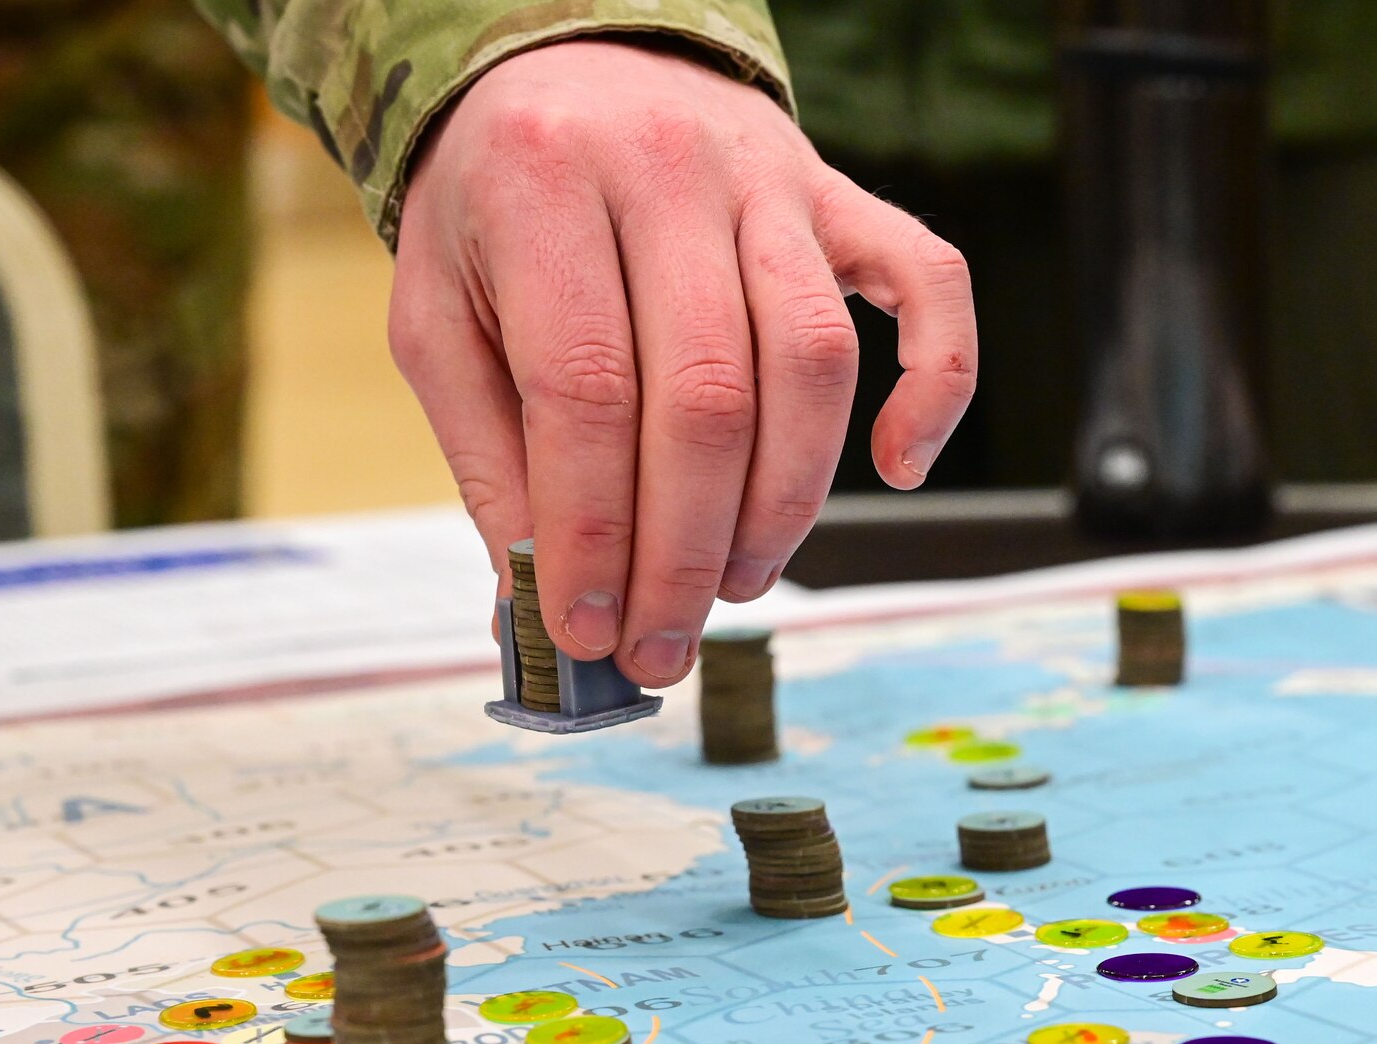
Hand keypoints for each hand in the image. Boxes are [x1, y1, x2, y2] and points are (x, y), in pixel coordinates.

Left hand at [389, 41, 976, 685]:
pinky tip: (901, 468)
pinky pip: (931, 285)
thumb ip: (491, 456)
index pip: (586, 387)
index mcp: (541, 182)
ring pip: (812, 363)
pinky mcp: (843, 197)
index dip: (593, 527)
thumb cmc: (498, 207)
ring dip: (784, 502)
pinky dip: (936, 385)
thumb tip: (542, 600)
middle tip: (661, 644)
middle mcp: (669, 168)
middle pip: (707, 394)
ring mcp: (772, 180)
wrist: (571, 67)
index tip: (588, 625)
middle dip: (684, 549)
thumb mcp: (441, 317)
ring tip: (737, 582)